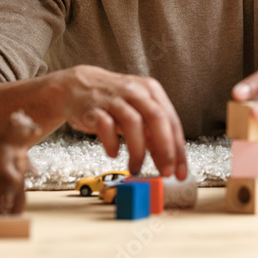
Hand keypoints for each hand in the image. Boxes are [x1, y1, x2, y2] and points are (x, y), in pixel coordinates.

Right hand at [53, 65, 187, 178]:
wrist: (77, 85)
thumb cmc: (113, 100)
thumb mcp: (138, 109)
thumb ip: (152, 130)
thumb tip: (168, 157)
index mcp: (151, 91)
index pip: (172, 121)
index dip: (178, 149)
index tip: (180, 171)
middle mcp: (135, 92)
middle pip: (157, 119)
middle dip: (165, 149)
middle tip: (165, 172)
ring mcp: (114, 99)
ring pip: (133, 123)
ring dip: (138, 151)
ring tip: (136, 168)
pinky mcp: (93, 108)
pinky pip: (105, 126)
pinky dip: (112, 143)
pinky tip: (113, 153)